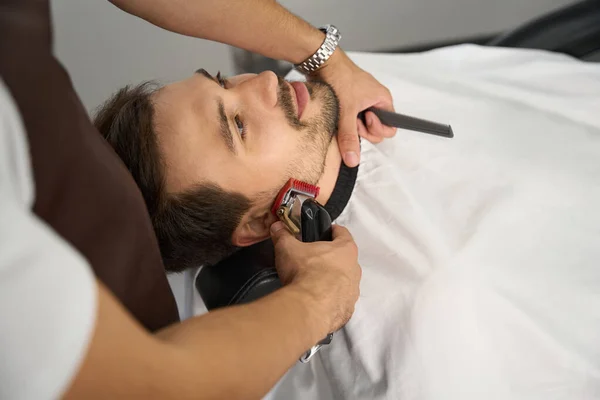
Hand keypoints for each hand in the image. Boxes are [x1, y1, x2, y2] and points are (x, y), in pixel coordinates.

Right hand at [270, 222, 361, 334]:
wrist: (309, 305)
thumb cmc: (305, 273)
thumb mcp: (288, 248)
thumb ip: (283, 235)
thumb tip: (278, 228)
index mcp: (345, 249)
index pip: (342, 233)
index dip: (333, 231)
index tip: (327, 231)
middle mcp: (354, 269)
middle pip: (345, 259)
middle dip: (331, 258)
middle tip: (314, 259)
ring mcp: (352, 290)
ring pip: (344, 281)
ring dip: (332, 281)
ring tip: (313, 282)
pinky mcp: (347, 308)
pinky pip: (340, 301)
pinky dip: (330, 300)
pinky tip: (316, 299)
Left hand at [313, 49, 396, 166]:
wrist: (322, 62)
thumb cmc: (340, 78)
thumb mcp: (346, 111)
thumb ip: (349, 137)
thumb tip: (353, 159)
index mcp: (383, 101)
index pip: (391, 128)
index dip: (377, 130)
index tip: (364, 120)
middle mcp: (375, 102)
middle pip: (375, 130)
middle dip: (362, 129)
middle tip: (350, 118)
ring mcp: (363, 103)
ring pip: (361, 126)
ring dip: (351, 125)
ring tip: (342, 114)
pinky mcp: (351, 104)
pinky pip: (352, 120)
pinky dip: (344, 120)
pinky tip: (337, 113)